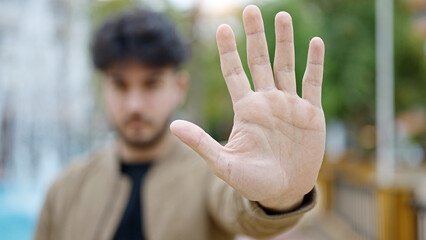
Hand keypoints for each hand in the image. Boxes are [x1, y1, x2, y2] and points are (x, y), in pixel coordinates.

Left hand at [171, 5, 324, 211]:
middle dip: (255, 36)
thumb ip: (200, 142)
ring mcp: (289, 105)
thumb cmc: (251, 180)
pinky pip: (312, 83)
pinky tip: (314, 42)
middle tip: (250, 9)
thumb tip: (172, 124)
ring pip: (286, 65)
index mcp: (246, 109)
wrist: (282, 193)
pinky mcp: (311, 113)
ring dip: (284, 41)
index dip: (228, 50)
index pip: (234, 72)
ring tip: (281, 15)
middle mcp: (267, 101)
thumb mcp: (222, 163)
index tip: (221, 27)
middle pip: (259, 61)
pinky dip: (314, 63)